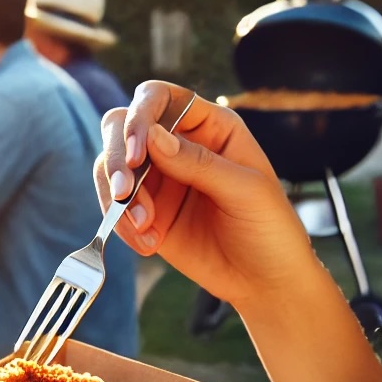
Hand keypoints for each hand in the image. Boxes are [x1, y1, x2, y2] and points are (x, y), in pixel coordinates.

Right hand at [96, 81, 314, 313]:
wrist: (265, 282)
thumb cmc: (270, 229)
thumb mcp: (246, 190)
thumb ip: (198, 162)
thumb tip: (152, 137)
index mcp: (209, 126)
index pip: (159, 99)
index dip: (140, 116)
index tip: (137, 152)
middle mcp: (177, 144)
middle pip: (121, 127)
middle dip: (117, 158)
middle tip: (122, 193)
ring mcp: (158, 178)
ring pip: (111, 168)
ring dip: (118, 197)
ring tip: (144, 227)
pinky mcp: (145, 211)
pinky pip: (114, 206)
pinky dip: (121, 224)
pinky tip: (149, 244)